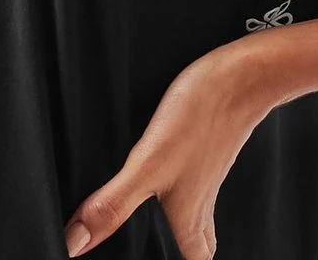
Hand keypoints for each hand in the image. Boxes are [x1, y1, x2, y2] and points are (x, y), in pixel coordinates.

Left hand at [63, 41, 276, 257]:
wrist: (241, 76)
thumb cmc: (201, 117)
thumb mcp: (147, 164)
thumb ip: (112, 204)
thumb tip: (76, 242)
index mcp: (188, 219)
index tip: (147, 259)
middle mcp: (202, 202)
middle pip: (197, 245)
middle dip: (180, 250)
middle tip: (155, 245)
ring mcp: (208, 173)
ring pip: (199, 212)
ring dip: (183, 220)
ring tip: (158, 217)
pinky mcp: (209, 147)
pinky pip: (198, 178)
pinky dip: (184, 184)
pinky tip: (169, 164)